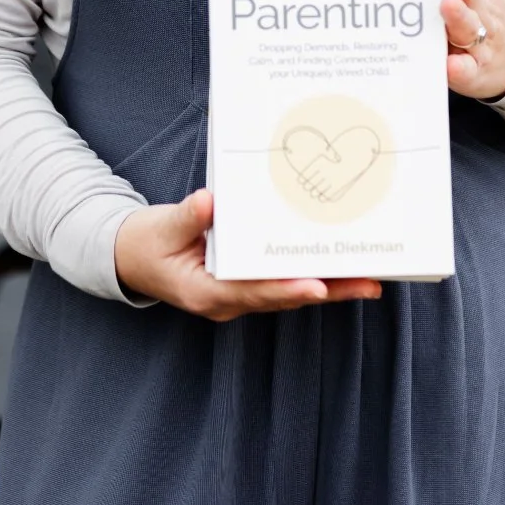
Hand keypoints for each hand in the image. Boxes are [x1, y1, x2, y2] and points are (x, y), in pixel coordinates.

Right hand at [114, 188, 381, 319]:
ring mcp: (239, 295)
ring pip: (289, 293)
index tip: (316, 286)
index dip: (285, 290)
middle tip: (369, 284)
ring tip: (370, 279)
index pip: (252, 293)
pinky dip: (311, 275)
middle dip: (327, 291)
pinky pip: (283, 282)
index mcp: (206, 293)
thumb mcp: (161, 228)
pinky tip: (339, 268)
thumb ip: (186, 218)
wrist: (134, 257)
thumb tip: (208, 203)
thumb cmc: (148, 243)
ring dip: (329, 287)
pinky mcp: (246, 284)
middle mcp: (229, 301)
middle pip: (284, 298)